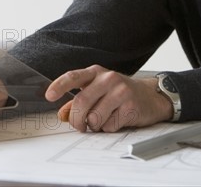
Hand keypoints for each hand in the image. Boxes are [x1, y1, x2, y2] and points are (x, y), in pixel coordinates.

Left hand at [45, 65, 172, 131]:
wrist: (151, 96)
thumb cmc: (121, 93)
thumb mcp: (98, 92)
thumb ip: (78, 102)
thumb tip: (62, 114)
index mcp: (96, 73)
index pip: (73, 77)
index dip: (59, 86)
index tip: (49, 96)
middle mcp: (108, 78)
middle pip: (81, 102)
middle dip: (76, 120)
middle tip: (79, 126)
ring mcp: (121, 91)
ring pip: (94, 117)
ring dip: (95, 125)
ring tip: (104, 120)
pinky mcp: (131, 106)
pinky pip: (109, 125)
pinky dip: (109, 128)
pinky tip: (117, 119)